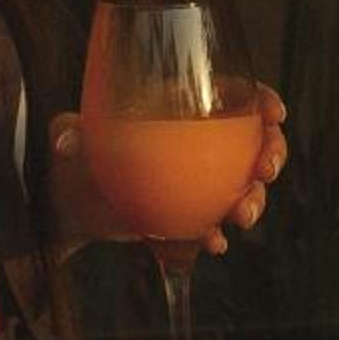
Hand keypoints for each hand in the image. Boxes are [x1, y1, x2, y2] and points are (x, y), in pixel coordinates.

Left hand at [51, 84, 287, 255]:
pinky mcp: (187, 216)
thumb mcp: (69, 135)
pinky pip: (213, 225)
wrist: (68, 203)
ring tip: (241, 215)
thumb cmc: (74, 154)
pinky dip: (216, 236)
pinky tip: (212, 242)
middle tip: (265, 170)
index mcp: (182, 110)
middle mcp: (199, 145)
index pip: (235, 97)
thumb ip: (65, 131)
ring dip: (254, 201)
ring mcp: (197, 183)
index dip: (262, 100)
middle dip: (273, 154)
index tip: (273, 113)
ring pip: (244, 188)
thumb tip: (66, 139)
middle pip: (255, 143)